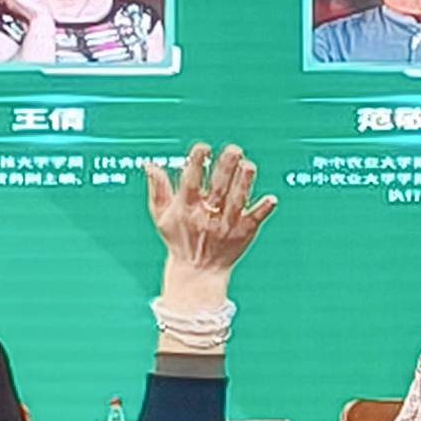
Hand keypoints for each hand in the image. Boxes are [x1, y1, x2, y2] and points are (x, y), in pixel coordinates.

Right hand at [143, 141, 277, 279]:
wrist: (198, 272)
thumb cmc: (179, 238)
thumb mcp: (161, 216)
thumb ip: (158, 189)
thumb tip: (150, 164)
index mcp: (186, 208)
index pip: (190, 182)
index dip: (196, 164)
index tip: (202, 148)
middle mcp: (207, 215)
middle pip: (217, 189)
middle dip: (225, 169)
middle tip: (233, 150)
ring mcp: (227, 224)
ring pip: (237, 200)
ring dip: (244, 183)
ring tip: (249, 166)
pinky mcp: (244, 232)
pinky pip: (255, 219)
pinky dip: (263, 210)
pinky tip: (271, 199)